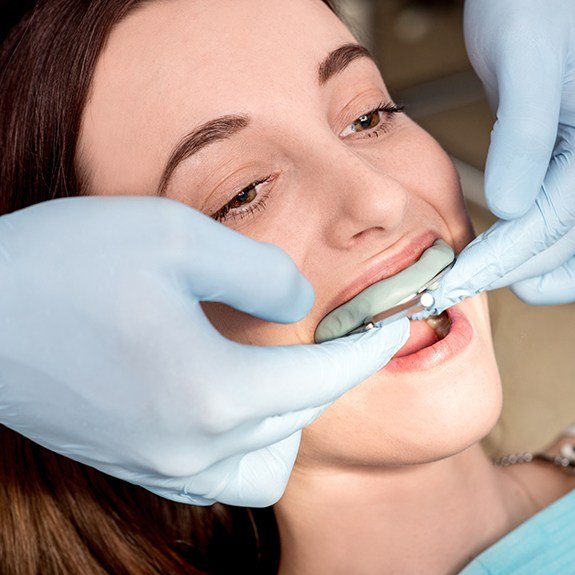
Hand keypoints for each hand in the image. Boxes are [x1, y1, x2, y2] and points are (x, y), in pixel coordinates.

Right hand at [0, 196, 408, 506]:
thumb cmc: (67, 264)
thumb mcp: (178, 238)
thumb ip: (261, 273)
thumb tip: (299, 306)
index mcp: (212, 392)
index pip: (323, 380)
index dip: (367, 352)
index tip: (395, 328)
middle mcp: (191, 446)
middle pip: (297, 418)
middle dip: (331, 376)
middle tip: (339, 336)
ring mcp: (158, 464)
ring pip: (264, 459)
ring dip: (288, 416)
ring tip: (281, 367)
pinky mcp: (132, 461)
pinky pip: (216, 471)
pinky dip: (243, 436)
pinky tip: (230, 393)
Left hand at [438, 0, 574, 305]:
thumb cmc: (536, 6)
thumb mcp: (527, 59)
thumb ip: (525, 130)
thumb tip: (510, 205)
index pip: (555, 218)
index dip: (503, 256)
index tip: (459, 280)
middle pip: (567, 239)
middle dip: (513, 269)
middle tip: (461, 290)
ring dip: (534, 268)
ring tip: (488, 282)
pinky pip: (570, 220)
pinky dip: (543, 247)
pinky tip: (514, 257)